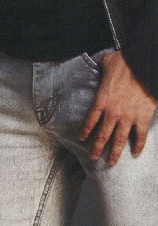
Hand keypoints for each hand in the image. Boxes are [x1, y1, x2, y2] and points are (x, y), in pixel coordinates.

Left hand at [79, 50, 155, 166]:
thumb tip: (94, 62)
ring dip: (115, 152)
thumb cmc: (125, 62)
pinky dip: (138, 146)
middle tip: (93, 158)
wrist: (145, 66)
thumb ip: (98, 66)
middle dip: (97, 148)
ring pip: (119, 139)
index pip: (90, 120)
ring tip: (110, 163)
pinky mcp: (143, 118)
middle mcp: (113, 112)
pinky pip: (140, 136)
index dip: (85, 131)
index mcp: (101, 100)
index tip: (81, 139)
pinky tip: (135, 154)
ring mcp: (128, 117)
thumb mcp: (106, 62)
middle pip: (102, 134)